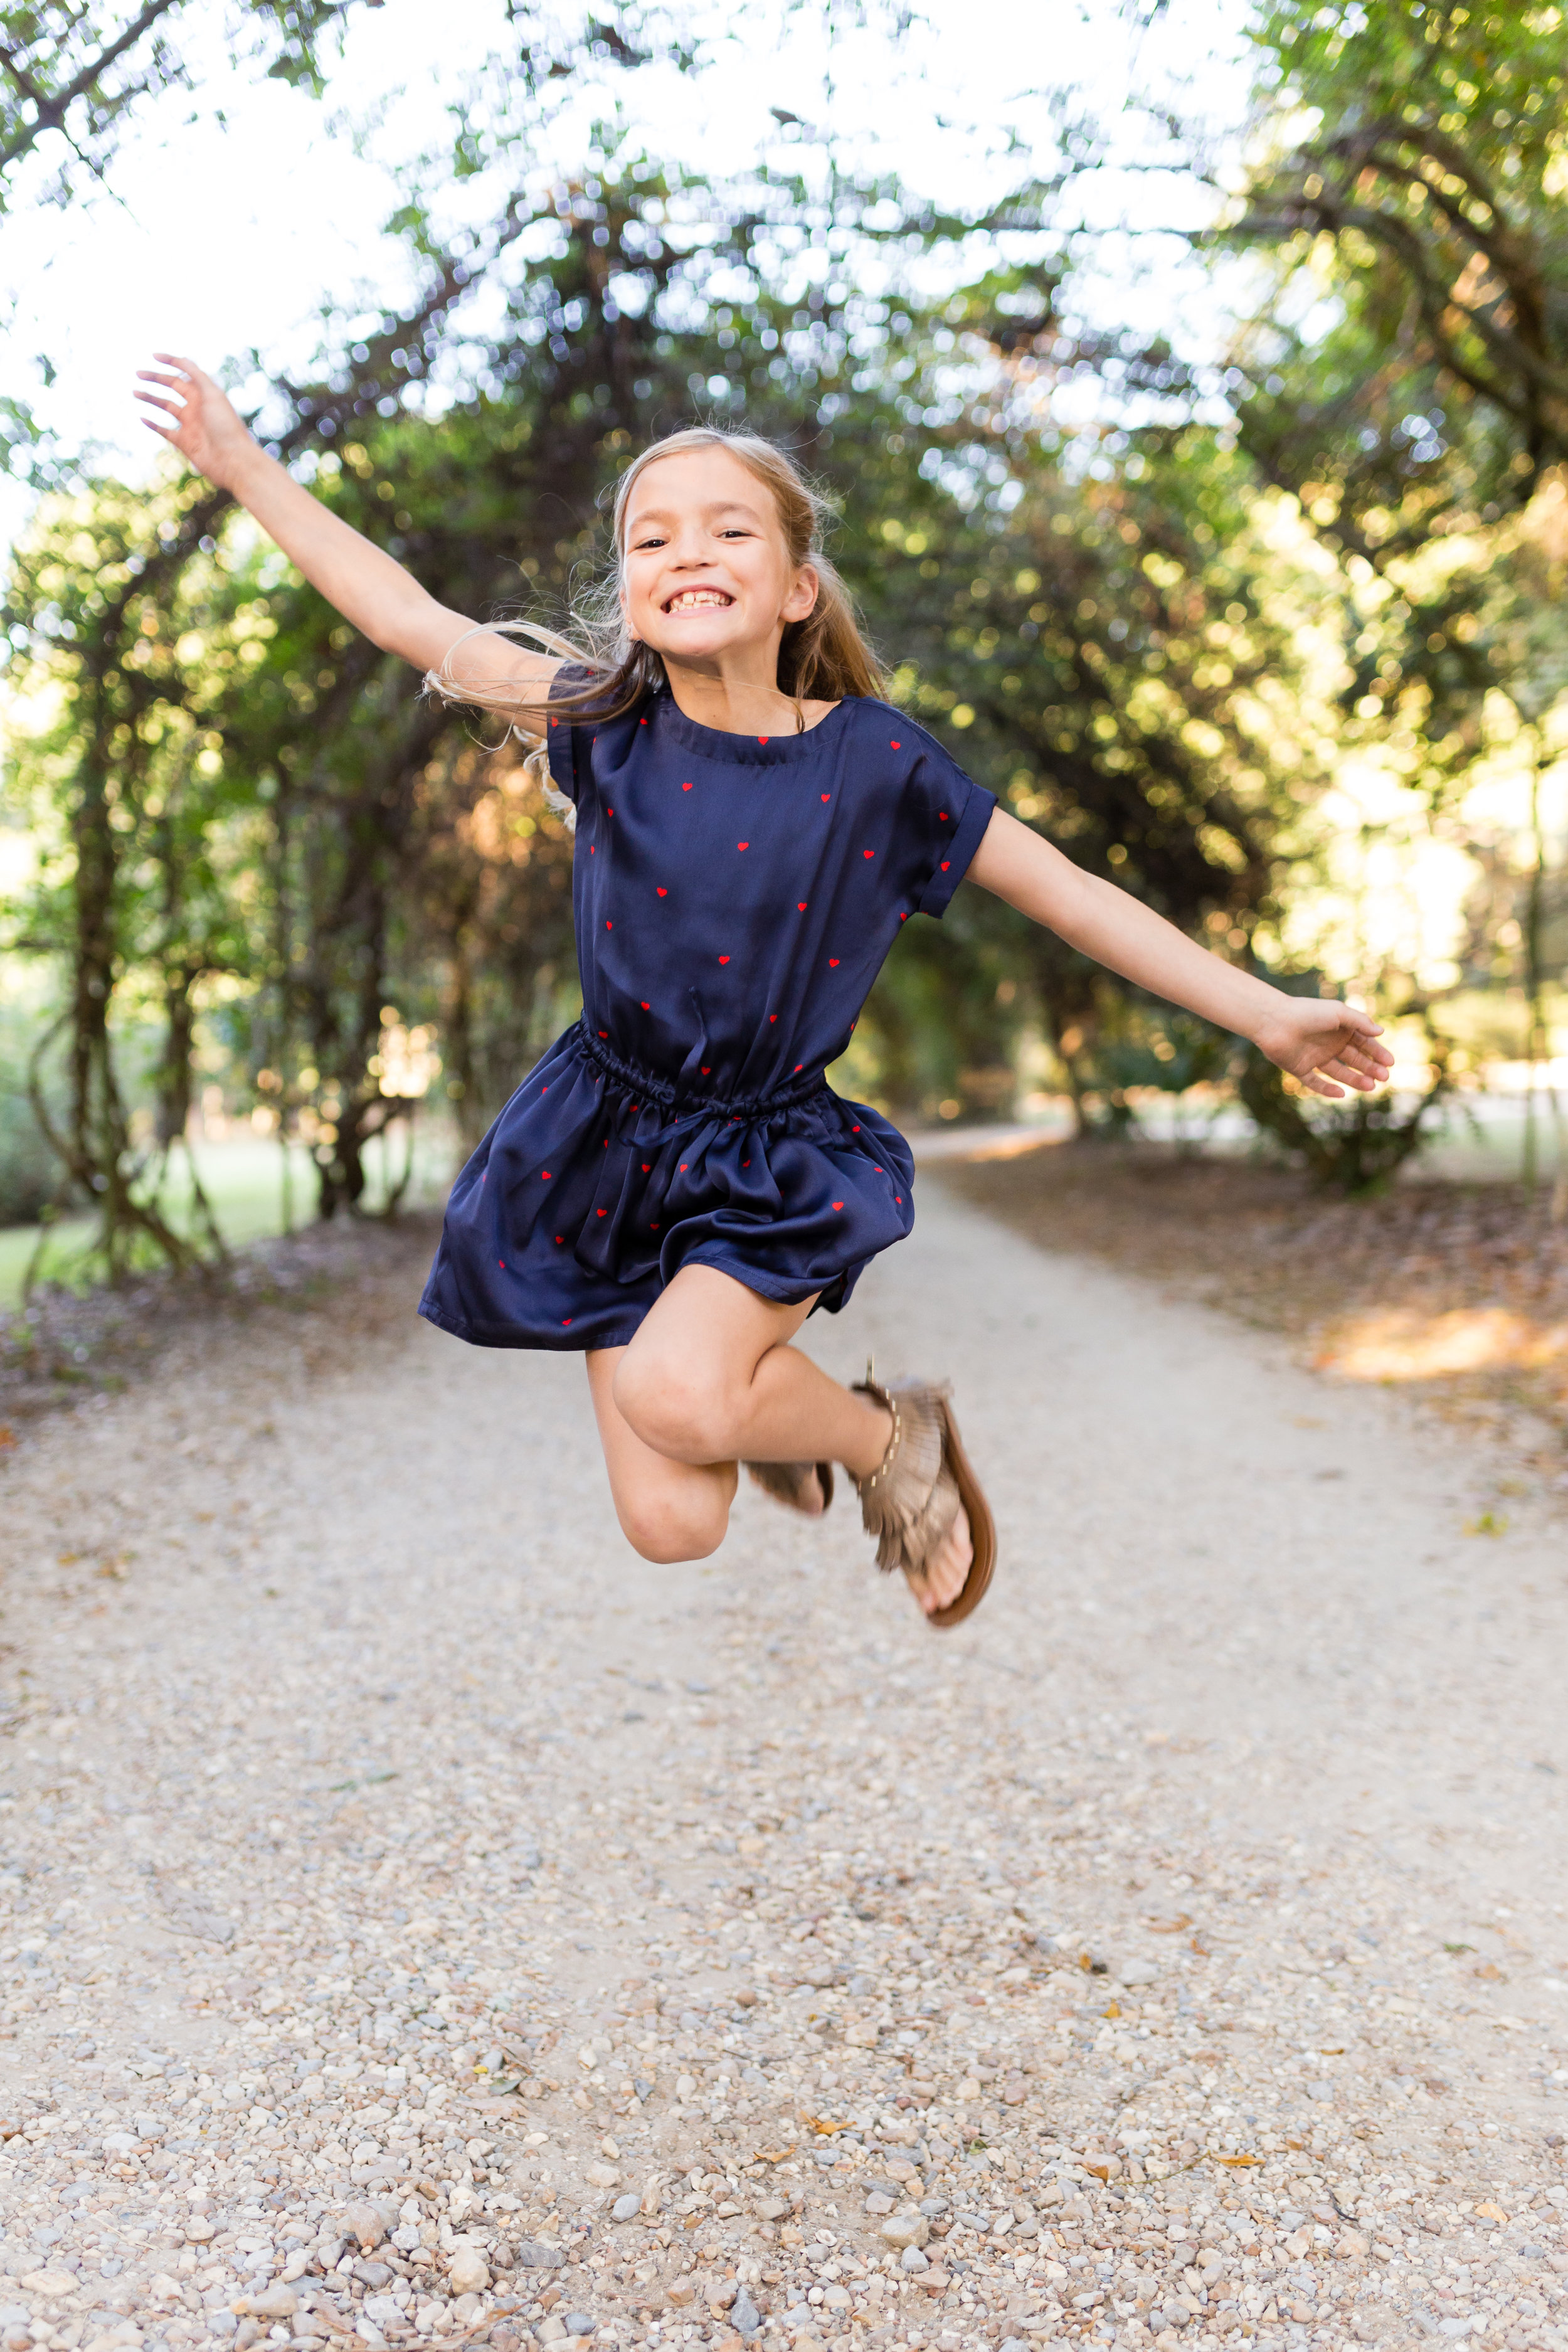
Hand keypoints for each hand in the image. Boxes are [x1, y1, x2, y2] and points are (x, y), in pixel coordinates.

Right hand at [134, 353, 256, 489]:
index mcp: (204, 393)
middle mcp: (197, 406)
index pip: (184, 371)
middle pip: (172, 386)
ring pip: (165, 406)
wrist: (233, 460)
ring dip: (150, 398)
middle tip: (138, 373)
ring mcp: (190, 424)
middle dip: (155, 378)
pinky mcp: (185, 442)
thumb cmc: (225, 426)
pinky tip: (142, 417)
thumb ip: (197, 375)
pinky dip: (153, 424)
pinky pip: (165, 431)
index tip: (153, 356)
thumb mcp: (212, 395)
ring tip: (134, 391)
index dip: (170, 361)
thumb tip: (181, 358)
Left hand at [1252, 996, 1394, 1099]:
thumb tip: (1381, 1032)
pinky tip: (1342, 1093)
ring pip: (1339, 1073)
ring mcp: (1314, 1057)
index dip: (1377, 1053)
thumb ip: (1360, 1022)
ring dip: (1355, 1079)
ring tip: (1371, 1086)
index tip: (1390, 1063)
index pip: (1363, 1044)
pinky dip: (1327, 1089)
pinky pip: (1315, 1083)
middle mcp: (1328, 1044)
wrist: (1275, 1021)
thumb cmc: (1308, 1013)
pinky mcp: (1299, 1069)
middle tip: (1384, 1077)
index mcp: (1339, 1029)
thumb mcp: (1339, 1013)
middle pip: (1354, 1060)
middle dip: (1370, 1068)